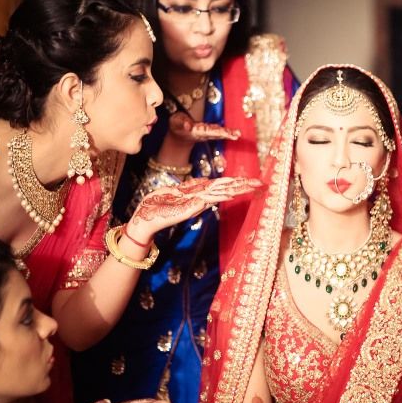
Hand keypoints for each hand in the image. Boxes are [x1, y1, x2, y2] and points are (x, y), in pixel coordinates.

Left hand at [129, 176, 261, 234]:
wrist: (142, 221)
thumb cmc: (157, 206)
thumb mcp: (176, 193)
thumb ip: (192, 190)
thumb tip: (208, 186)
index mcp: (196, 194)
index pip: (221, 186)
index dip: (237, 183)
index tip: (253, 181)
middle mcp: (196, 199)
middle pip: (222, 190)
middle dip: (240, 186)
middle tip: (259, 184)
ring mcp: (190, 205)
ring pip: (214, 196)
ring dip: (230, 191)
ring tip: (246, 188)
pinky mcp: (180, 210)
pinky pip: (197, 204)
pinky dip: (210, 200)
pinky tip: (221, 197)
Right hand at [168, 111, 239, 142]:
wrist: (178, 135)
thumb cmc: (176, 125)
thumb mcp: (176, 122)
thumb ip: (181, 123)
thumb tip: (188, 125)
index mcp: (196, 131)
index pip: (208, 130)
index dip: (217, 131)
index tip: (226, 133)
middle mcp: (203, 133)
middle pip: (216, 134)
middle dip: (226, 134)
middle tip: (237, 135)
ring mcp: (207, 134)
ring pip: (219, 134)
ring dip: (229, 134)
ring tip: (238, 134)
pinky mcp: (208, 132)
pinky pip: (219, 133)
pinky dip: (227, 133)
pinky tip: (235, 134)